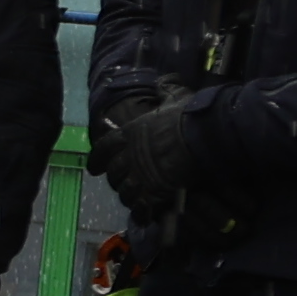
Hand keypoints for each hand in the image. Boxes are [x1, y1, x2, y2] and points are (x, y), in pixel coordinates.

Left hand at [92, 89, 204, 220]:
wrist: (202, 136)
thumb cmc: (189, 116)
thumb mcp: (175, 98)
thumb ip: (166, 90)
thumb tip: (164, 80)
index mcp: (130, 133)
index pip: (104, 147)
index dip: (97, 159)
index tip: (94, 168)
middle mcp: (129, 155)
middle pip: (113, 173)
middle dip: (115, 179)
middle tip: (119, 184)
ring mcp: (140, 174)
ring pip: (125, 190)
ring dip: (128, 196)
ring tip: (134, 200)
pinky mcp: (154, 190)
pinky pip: (141, 205)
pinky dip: (141, 211)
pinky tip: (144, 215)